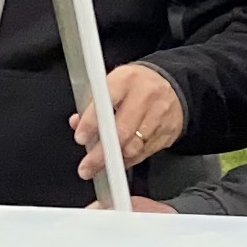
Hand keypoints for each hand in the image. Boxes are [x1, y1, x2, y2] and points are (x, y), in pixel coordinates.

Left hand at [74, 61, 190, 182]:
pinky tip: (120, 160)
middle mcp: (145, 96)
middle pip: (122, 131)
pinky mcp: (169, 131)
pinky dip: (130, 160)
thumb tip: (77, 124)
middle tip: (87, 166)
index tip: (81, 137)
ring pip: (134, 146)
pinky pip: (146, 152)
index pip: (105, 103)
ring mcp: (159, 114)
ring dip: (115, 160)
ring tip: (102, 165)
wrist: (169, 85)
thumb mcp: (112, 84)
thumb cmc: (133, 86)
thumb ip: (93, 104)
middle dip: (101, 154)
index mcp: (125, 80)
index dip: (91, 123)